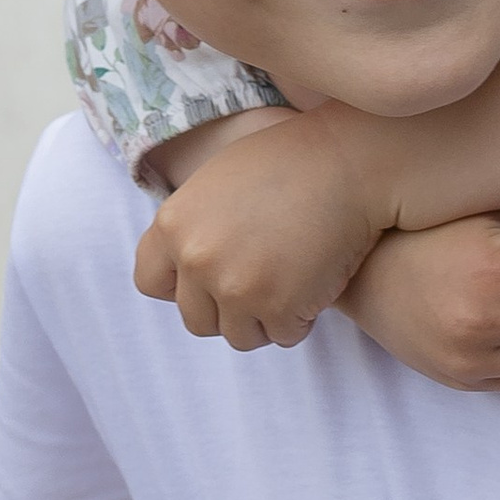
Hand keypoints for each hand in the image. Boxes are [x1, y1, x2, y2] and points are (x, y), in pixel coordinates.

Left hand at [132, 113, 380, 350]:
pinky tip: (315, 285)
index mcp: (172, 225)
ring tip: (290, 286)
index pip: (151, 282)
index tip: (212, 276)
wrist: (349, 163)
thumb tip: (184, 271)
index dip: (183, 285)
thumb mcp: (216, 183)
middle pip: (196, 320)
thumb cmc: (290, 163)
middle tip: (263, 284)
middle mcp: (196, 259)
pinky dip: (300, 320)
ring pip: (239, 336)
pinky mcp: (279, 307)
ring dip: (265, 320)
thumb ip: (192, 228)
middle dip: (229, 310)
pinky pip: (283, 336)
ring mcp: (236, 287)